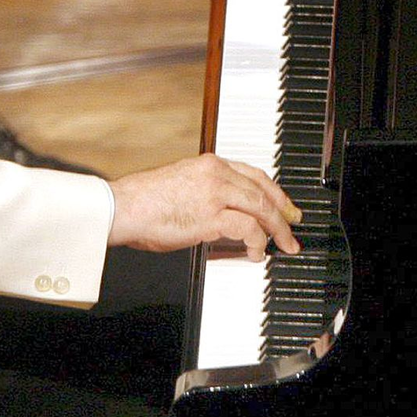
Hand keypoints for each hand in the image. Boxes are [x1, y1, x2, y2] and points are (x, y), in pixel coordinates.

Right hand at [109, 154, 300, 261]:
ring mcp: (215, 193)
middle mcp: (216, 173)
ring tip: (282, 245)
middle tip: (292, 228)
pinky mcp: (211, 215)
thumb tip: (222, 213)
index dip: (275, 191)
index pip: (254, 174)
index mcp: (209, 163)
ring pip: (262, 207)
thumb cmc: (144, 202)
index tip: (284, 206)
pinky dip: (258, 242)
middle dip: (284, 213)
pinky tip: (256, 253)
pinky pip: (248, 228)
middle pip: (264, 190)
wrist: (123, 206)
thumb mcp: (181, 185)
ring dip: (277, 230)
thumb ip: (205, 192)